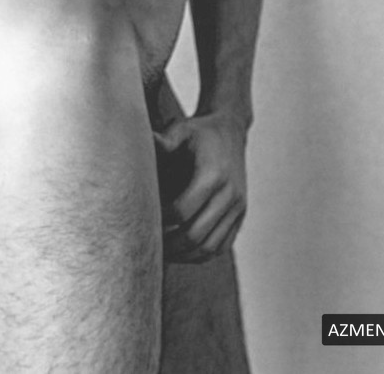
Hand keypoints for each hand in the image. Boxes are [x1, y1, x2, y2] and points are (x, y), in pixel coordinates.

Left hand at [153, 112, 247, 264]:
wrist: (231, 129)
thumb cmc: (199, 131)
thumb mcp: (181, 129)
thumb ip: (163, 140)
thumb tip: (143, 140)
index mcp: (213, 175)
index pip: (182, 211)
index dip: (160, 221)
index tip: (142, 220)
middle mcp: (229, 194)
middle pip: (196, 235)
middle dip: (169, 246)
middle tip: (148, 246)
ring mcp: (238, 207)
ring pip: (210, 247)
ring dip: (184, 255)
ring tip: (162, 254)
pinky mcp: (241, 215)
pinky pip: (222, 245)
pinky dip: (201, 254)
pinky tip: (182, 251)